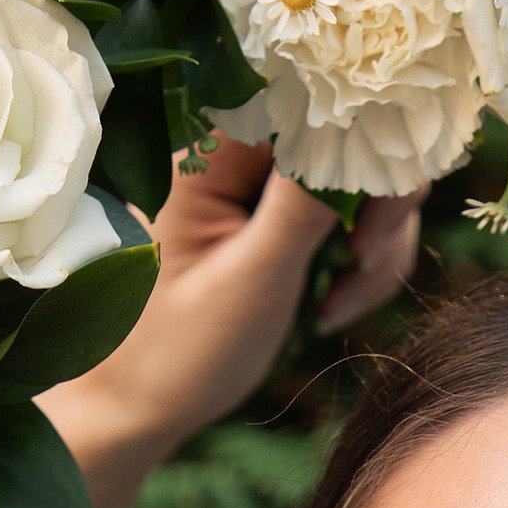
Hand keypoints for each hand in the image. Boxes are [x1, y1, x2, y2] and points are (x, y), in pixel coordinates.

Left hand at [34, 138, 424, 507]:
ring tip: (342, 302)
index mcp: (205, 148)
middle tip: (364, 266)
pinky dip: (355, 254)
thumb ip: (308, 198)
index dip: (365, 146)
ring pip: (355, 173)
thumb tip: (369, 124)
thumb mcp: (255, 278)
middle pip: (345, 132)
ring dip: (374, 236)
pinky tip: (331, 303)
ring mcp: (250, 178)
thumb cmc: (176, 352)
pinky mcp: (268, 208)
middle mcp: (227, 146)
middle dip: (377, 202)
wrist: (129, 407)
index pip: (314, 100)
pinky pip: (341, 207)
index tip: (370, 229)